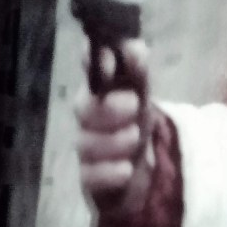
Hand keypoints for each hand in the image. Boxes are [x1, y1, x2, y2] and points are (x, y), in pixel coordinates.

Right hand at [74, 38, 152, 215]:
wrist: (143, 173)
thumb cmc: (136, 125)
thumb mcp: (143, 98)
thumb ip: (139, 73)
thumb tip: (134, 46)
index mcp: (100, 90)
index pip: (89, 69)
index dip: (92, 60)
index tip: (109, 59)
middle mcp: (88, 118)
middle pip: (83, 108)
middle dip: (108, 106)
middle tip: (133, 104)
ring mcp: (87, 149)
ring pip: (86, 143)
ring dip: (113, 140)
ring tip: (136, 138)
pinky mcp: (90, 179)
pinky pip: (90, 176)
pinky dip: (108, 172)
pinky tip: (126, 170)